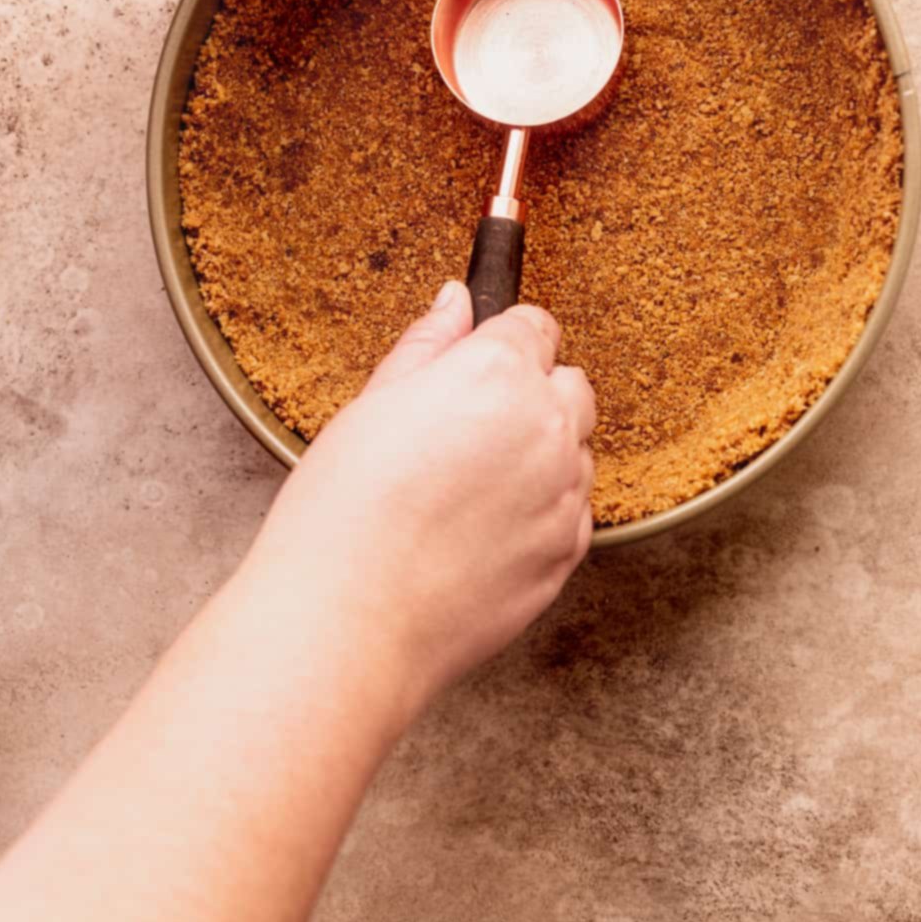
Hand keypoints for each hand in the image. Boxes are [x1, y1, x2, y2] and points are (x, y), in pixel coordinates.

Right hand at [248, 283, 595, 723]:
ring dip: (540, 458)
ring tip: (464, 494)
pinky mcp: (569, 552)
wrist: (350, 620)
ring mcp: (566, 492)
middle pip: (570, 386)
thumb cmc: (345, 511)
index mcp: (497, 371)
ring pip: (575, 453)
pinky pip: (571, 514)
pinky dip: (540, 515)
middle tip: (466, 432)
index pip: (535, 326)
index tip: (479, 366)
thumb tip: (456, 300)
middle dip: (533, 396)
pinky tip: (479, 535)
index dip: (504, 343)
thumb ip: (429, 344)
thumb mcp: (373, 403)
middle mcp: (547, 424)